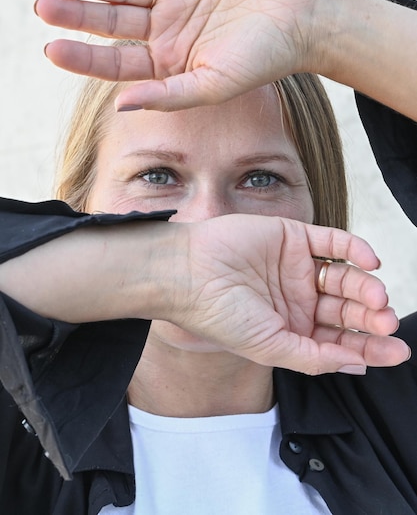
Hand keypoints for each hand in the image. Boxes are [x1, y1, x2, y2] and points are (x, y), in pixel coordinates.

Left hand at [35, 0, 323, 110]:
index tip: (51, 48)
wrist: (304, 18)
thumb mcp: (213, 85)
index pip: (117, 63)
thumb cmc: (264, 59)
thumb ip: (168, 95)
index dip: (83, 56)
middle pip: (113, 23)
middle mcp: (167, 30)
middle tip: (44, 7)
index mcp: (169, 64)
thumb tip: (120, 106)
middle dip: (79, 16)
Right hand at [171, 214, 408, 374]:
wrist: (189, 273)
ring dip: (365, 287)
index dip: (369, 347)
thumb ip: (313, 357)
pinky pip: (333, 242)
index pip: (339, 340)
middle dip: (370, 319)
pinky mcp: (293, 238)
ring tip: (376, 297)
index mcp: (292, 329)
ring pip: (344, 278)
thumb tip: (357, 364)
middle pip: (346, 310)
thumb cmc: (220, 315)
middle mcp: (298, 300)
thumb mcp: (270, 346)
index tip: (395, 351)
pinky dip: (354, 249)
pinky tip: (368, 262)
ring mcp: (297, 268)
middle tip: (386, 322)